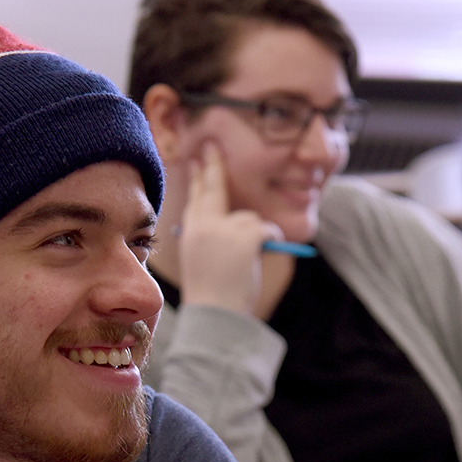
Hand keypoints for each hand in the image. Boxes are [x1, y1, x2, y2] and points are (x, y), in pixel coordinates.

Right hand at [176, 141, 283, 314]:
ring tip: (245, 261)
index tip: (196, 161)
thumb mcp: (202, 260)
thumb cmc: (212, 295)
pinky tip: (259, 257)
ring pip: (249, 218)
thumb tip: (237, 219)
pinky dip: (270, 240)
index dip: (198, 179)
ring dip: (255, 234)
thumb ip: (212, 236)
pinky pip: (266, 227)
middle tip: (211, 146)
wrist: (215, 314)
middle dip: (212, 165)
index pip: (195, 199)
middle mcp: (203, 225)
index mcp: (191, 233)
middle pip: (212, 188)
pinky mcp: (245, 234)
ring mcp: (223, 227)